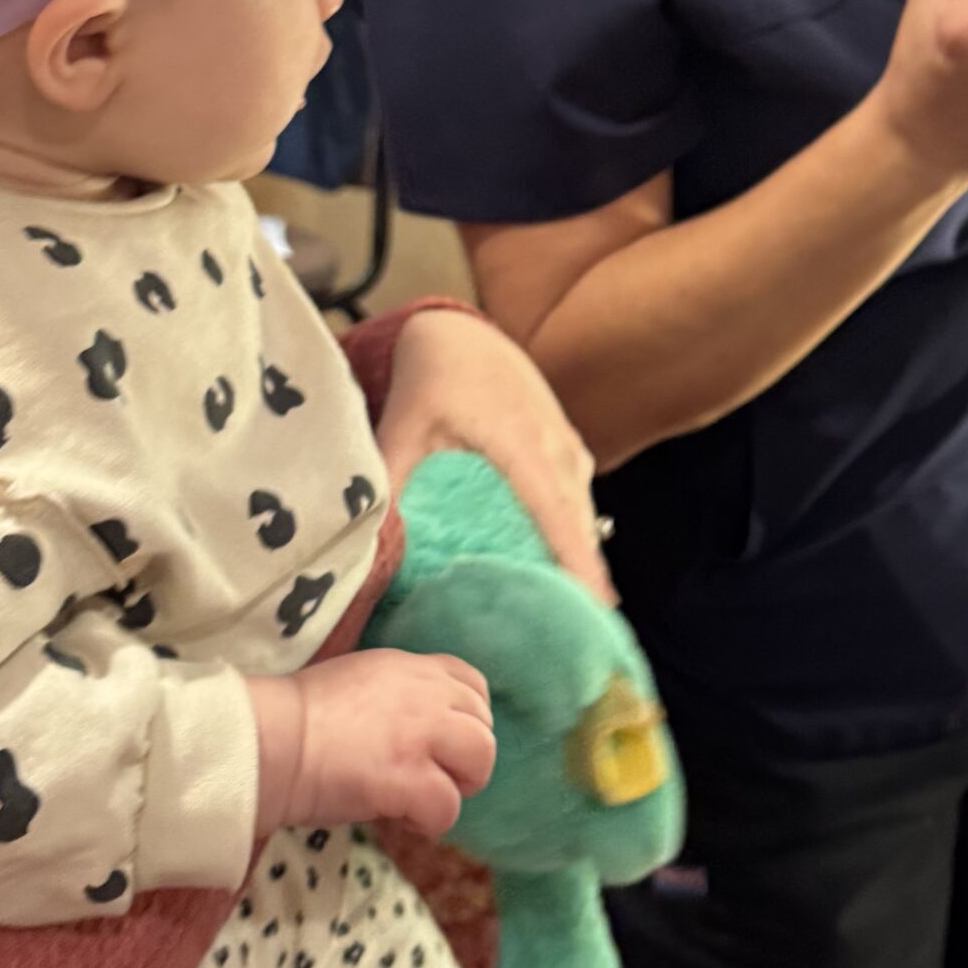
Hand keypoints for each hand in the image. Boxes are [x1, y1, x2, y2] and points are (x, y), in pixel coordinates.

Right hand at [254, 650, 495, 840]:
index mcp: (408, 668)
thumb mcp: (355, 683)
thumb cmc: (294, 719)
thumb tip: (412, 732)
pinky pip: (448, 807)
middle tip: (428, 779)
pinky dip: (428, 822)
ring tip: (420, 800)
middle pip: (484, 725)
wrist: (268, 741)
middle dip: (464, 759)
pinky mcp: (410, 777)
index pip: (472, 684)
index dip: (468, 718)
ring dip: (456, 787)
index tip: (444, 744)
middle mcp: (424, 693)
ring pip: (481, 760)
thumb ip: (394, 698)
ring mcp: (421, 734)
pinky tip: (398, 818)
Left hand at [373, 304, 614, 601]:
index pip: (556, 514)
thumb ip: (390, 479)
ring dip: (582, 558)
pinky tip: (564, 568)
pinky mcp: (565, 445)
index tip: (596, 608)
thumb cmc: (432, 374)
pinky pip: (578, 498)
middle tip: (585, 636)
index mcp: (521, 443)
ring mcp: (565, 445)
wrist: (459, 330)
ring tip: (578, 617)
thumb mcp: (402, 423)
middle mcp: (555, 446)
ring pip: (582, 513)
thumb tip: (371, 541)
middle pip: (579, 523)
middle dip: (586, 578)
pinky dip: (575, 533)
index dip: (577, 563)